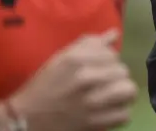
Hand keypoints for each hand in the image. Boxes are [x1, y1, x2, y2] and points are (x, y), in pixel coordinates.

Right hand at [9, 29, 136, 130]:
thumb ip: (89, 44)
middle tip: (103, 83)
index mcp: (76, 59)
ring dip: (122, 93)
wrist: (26, 118)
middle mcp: (86, 77)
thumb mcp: (62, 59)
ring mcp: (92, 101)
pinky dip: (118, 113)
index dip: (108, 61)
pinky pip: (124, 114)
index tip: (98, 68)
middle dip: (115, 76)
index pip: (112, 53)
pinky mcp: (95, 122)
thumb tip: (114, 33)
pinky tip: (108, 110)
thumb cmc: (45, 85)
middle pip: (123, 70)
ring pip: (129, 90)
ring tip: (112, 96)